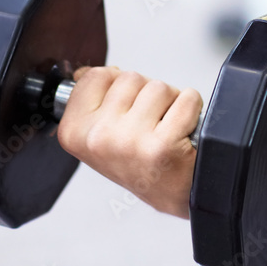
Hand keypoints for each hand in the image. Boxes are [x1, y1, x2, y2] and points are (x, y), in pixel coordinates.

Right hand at [57, 66, 202, 217]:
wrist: (173, 194)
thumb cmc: (140, 163)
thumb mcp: (99, 134)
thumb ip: (91, 99)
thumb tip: (83, 71)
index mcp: (75, 132)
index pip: (96, 75)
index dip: (117, 86)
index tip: (123, 110)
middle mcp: (98, 138)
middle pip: (130, 77)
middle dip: (145, 95)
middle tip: (147, 125)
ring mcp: (130, 142)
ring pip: (159, 86)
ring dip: (170, 102)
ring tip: (164, 129)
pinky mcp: (163, 146)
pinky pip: (187, 98)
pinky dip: (192, 109)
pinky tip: (183, 132)